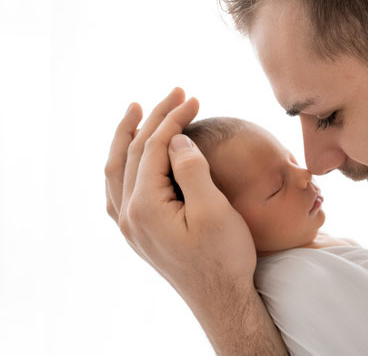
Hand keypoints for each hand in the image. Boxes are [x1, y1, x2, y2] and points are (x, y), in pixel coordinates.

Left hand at [104, 88, 256, 304]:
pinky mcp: (138, 234)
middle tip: (176, 93)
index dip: (173, 119)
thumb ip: (190, 171)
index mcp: (145, 207)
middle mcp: (128, 215)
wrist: (221, 299)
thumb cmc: (224, 258)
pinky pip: (118, 192)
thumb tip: (176, 140)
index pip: (154, 148)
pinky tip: (129, 160)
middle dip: (154, 119)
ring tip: (137, 111)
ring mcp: (130, 227)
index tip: (194, 99)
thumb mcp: (214, 211)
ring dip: (128, 138)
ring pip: (118, 170)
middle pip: (134, 153)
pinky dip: (122, 166)